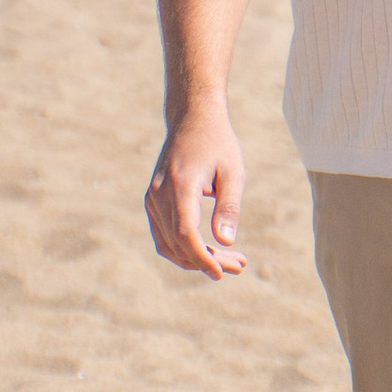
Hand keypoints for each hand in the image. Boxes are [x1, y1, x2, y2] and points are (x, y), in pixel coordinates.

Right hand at [146, 101, 247, 277]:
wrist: (192, 119)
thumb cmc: (218, 144)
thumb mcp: (233, 172)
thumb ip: (229, 206)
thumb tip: (227, 242)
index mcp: (180, 185)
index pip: (185, 233)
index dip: (202, 258)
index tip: (222, 272)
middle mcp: (159, 195)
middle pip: (178, 243)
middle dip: (207, 261)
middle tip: (240, 265)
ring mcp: (152, 199)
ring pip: (168, 244)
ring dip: (197, 258)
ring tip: (232, 261)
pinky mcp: (152, 202)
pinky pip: (164, 236)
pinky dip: (184, 248)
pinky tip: (211, 250)